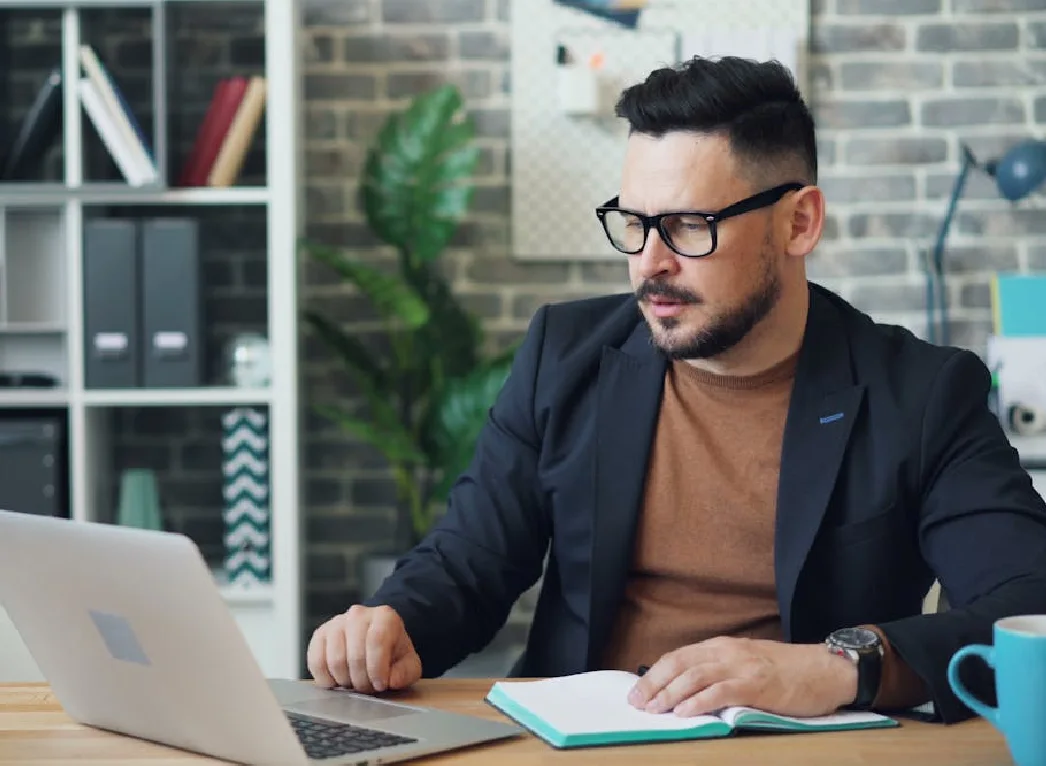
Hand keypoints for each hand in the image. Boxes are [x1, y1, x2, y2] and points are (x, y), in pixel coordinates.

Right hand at [307, 605, 421, 693]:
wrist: (376, 639)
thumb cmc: (392, 652)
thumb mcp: (408, 663)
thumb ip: (406, 672)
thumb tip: (391, 680)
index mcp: (384, 616)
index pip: (376, 641)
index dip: (377, 669)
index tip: (380, 684)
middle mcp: (358, 615)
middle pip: (354, 654)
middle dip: (361, 680)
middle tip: (368, 688)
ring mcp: (336, 623)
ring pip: (334, 660)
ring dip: (345, 681)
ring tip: (355, 683)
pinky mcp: (320, 635)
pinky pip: (316, 661)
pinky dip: (326, 679)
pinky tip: (338, 682)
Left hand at [627, 637, 856, 717]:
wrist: (825, 669)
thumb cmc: (787, 671)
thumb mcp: (746, 662)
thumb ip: (720, 671)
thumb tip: (687, 689)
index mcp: (722, 646)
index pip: (679, 656)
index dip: (655, 673)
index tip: (637, 691)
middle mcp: (727, 652)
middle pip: (680, 663)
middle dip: (654, 683)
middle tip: (636, 703)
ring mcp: (742, 667)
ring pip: (695, 676)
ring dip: (670, 693)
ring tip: (654, 709)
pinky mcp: (757, 685)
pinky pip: (721, 691)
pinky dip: (699, 701)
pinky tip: (684, 712)